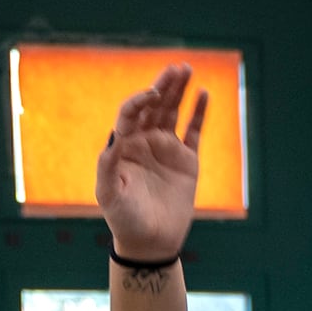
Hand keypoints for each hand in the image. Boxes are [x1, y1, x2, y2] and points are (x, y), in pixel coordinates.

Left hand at [98, 63, 207, 261]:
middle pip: (155, 105)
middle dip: (164, 85)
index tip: (153, 95)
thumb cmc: (124, 219)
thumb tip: (113, 137)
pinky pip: (194, 131)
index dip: (141, 99)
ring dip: (180, 91)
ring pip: (174, 112)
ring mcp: (166, 150)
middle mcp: (145, 142)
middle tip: (176, 67)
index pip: (132, 112)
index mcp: (125, 145)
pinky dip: (199, 113)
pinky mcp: (186, 162)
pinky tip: (204, 94)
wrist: (149, 243)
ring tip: (187, 69)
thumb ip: (108, 164)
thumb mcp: (109, 193)